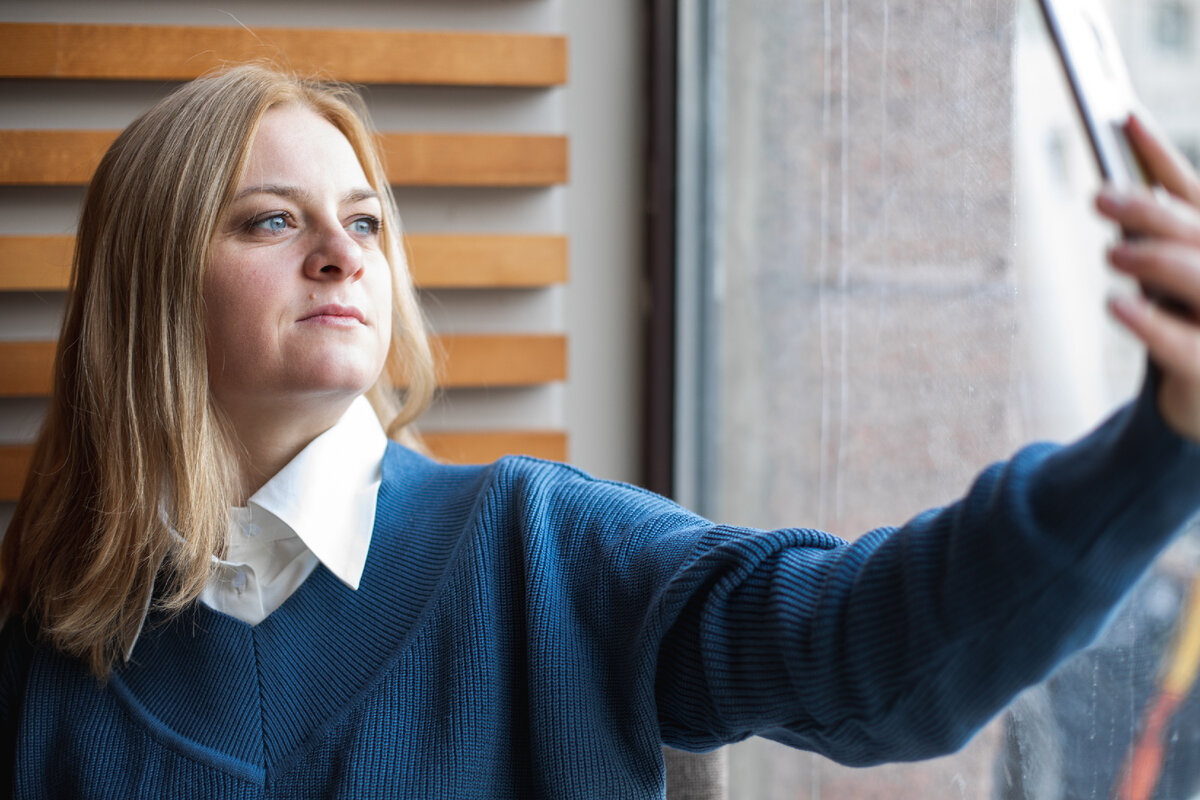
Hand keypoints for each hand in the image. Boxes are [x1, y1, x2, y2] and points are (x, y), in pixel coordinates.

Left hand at [1095, 114, 1199, 441]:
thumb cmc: (1187, 320)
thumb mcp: (1171, 269)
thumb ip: (1157, 225)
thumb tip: (1120, 170)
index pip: (1195, 191)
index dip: (1159, 154)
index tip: (1122, 117)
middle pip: (1196, 230)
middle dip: (1147, 208)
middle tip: (1098, 197)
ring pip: (1198, 276)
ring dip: (1151, 258)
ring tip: (1112, 252)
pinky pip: (1180, 344)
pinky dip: (1145, 321)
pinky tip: (1116, 304)